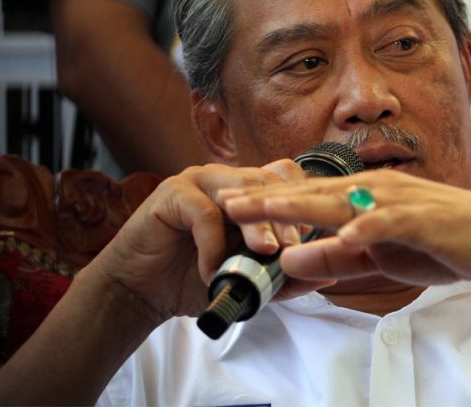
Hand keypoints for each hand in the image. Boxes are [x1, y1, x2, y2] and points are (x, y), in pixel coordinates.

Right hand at [84, 159, 331, 324]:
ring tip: (265, 253)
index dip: (301, 203)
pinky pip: (204, 214)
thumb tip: (327, 276)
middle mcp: (225, 179)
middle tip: (291, 248)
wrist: (144, 291)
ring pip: (239, 193)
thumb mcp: (247, 279)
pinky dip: (214, 246)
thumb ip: (281, 275)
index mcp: (246, 191)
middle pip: (267, 182)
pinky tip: (214, 272)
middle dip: (283, 217)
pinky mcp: (172, 193)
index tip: (314, 237)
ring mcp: (198, 181)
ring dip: (255, 227)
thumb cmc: (194, 279)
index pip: (285, 178)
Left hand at [219, 170, 470, 289]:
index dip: (268, 201)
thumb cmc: (441, 243)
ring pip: (343, 201)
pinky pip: (392, 222)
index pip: (308, 197)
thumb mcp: (379, 257)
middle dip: (268, 198)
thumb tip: (291, 262)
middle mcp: (377, 190)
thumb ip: (336, 257)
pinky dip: (368, 227)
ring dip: (303, 205)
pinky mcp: (426, 219)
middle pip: (313, 193)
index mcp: (365, 196)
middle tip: (225, 200)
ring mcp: (401, 201)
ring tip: (265, 210)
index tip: (231, 203)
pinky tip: (345, 234)